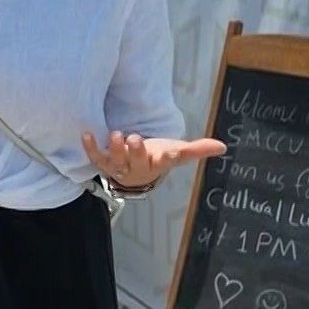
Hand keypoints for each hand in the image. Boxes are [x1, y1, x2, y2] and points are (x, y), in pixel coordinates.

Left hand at [81, 130, 226, 188]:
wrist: (135, 175)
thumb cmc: (157, 158)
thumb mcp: (177, 153)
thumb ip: (197, 149)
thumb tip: (223, 146)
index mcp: (157, 164)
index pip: (165, 162)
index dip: (168, 157)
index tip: (170, 151)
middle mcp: (137, 167)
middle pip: (136, 161)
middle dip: (136, 151)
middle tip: (135, 138)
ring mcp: (119, 166)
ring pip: (116, 161)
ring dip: (115, 148)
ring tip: (115, 134)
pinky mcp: (104, 161)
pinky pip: (95, 157)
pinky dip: (90, 147)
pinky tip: (86, 134)